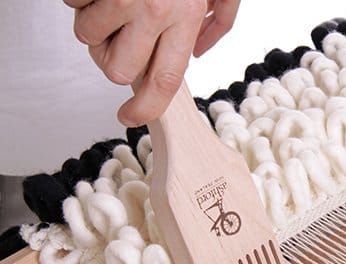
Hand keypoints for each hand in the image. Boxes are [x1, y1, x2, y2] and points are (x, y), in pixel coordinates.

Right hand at [64, 0, 240, 126]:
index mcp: (183, 17)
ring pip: (88, 38)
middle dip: (114, 61)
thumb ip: (217, 22)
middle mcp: (151, 10)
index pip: (162, 81)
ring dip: (95, 26)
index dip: (145, 108)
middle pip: (117, 70)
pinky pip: (72, 4)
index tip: (131, 115)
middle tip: (122, 43)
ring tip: (113, 2)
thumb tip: (197, 53)